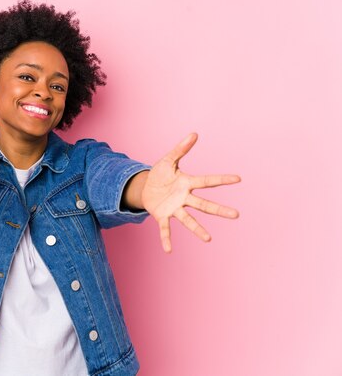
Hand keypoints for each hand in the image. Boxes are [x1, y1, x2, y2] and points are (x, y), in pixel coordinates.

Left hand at [141, 133, 240, 252]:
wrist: (145, 187)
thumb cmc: (160, 174)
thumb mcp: (168, 160)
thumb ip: (180, 149)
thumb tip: (194, 134)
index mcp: (187, 183)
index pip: (207, 181)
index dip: (222, 179)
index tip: (238, 178)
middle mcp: (184, 198)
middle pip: (204, 204)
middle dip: (219, 209)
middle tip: (236, 215)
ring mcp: (174, 208)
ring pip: (188, 220)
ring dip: (197, 229)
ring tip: (208, 239)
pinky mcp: (162, 216)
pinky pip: (165, 229)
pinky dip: (166, 239)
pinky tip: (169, 250)